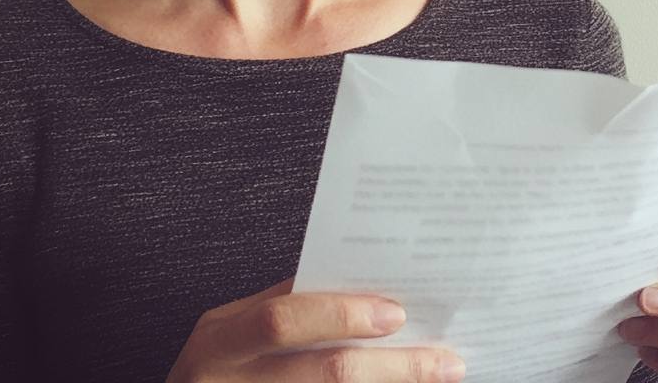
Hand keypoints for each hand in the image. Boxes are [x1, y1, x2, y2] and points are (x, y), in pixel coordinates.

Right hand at [165, 278, 464, 382]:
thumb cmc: (215, 369)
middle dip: (392, 366)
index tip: (397, 312)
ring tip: (437, 378)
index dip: (340, 314)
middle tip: (442, 361)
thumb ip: (285, 309)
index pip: (283, 319)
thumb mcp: (233, 332)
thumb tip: (363, 286)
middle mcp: (227, 382)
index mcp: (220, 340)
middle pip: (324, 373)